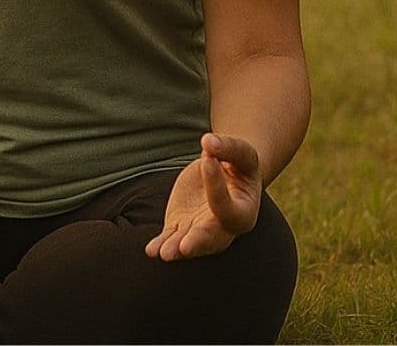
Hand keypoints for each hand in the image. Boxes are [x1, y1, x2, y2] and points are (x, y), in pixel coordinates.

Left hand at [146, 131, 261, 260]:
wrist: (227, 175)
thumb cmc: (239, 165)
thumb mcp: (241, 154)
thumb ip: (229, 148)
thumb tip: (208, 142)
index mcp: (245, 211)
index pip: (227, 206)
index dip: (216, 185)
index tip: (206, 159)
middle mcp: (225, 227)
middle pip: (212, 237)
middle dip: (198, 241)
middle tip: (185, 247)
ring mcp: (202, 229)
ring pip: (189, 242)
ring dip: (176, 248)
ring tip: (162, 253)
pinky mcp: (182, 226)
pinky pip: (172, 238)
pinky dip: (161, 244)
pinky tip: (151, 250)